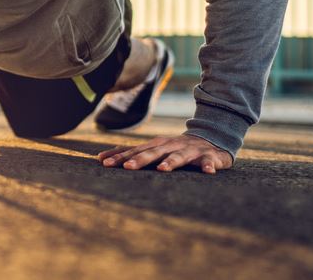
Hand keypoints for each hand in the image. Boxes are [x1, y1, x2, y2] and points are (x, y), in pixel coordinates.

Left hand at [97, 134, 232, 173]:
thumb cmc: (176, 148)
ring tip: (162, 169)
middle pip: (153, 153)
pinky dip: (208, 166)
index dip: (119, 156)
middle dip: (139, 159)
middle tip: (127, 167)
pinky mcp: (208, 156)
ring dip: (171, 162)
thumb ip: (131, 154)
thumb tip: (101, 158)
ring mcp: (189, 150)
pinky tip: (208, 171)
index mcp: (156, 145)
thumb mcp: (154, 149)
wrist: (211, 140)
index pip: (134, 150)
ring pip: (179, 156)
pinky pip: (208, 161)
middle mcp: (170, 145)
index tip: (103, 162)